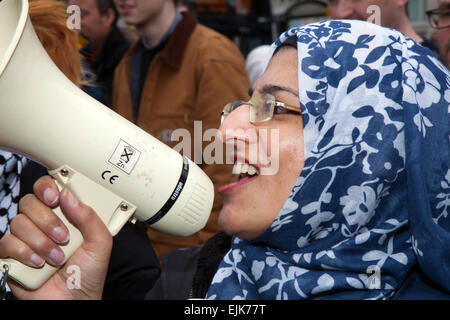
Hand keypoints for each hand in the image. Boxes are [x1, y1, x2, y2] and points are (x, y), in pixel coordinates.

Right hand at [0, 176, 111, 298]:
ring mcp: (27, 238)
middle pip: (30, 202)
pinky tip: (39, 263)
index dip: (46, 187)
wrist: (73, 301)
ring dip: (40, 242)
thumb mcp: (100, 243)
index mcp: (64, 215)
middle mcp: (43, 223)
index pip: (47, 188)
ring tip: (56, 257)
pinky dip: (25, 253)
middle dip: (47, 221)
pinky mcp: (12, 255)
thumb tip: (70, 196)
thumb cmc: (88, 273)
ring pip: (19, 222)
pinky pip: (7, 243)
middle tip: (63, 237)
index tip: (54, 197)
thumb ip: (90, 217)